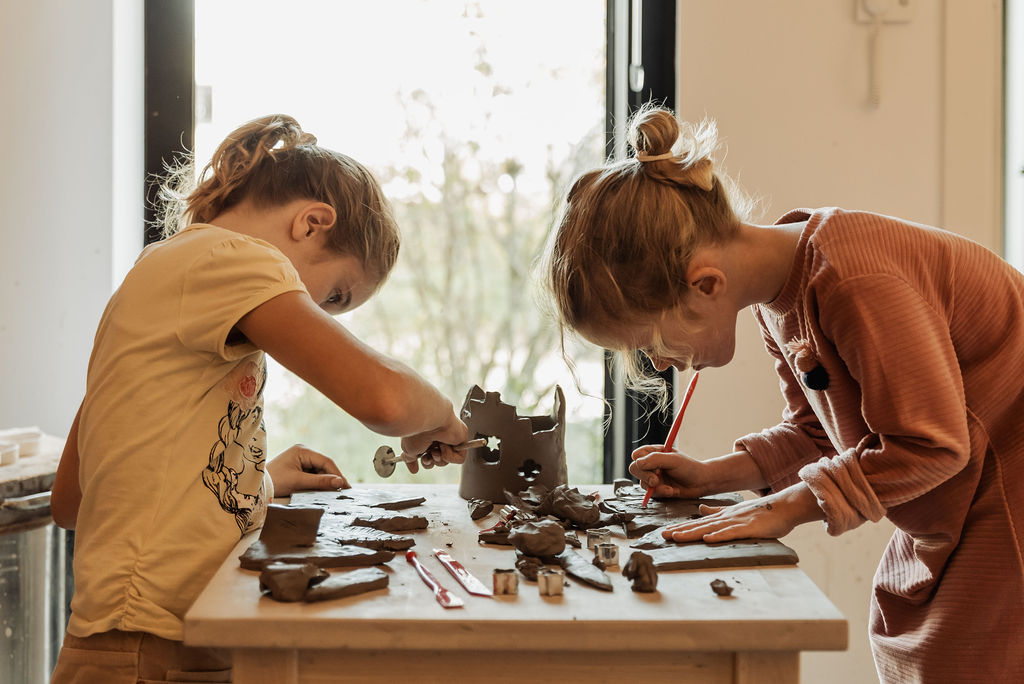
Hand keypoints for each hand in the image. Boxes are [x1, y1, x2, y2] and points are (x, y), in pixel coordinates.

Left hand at [267, 444, 348, 495]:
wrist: (257, 486)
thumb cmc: (275, 481)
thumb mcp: (298, 482)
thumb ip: (320, 482)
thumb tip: (341, 482)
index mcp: (303, 450)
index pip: (326, 462)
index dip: (337, 474)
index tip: (346, 487)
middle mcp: (303, 452)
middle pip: (324, 466)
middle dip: (333, 478)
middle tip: (344, 492)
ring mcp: (300, 459)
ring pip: (319, 471)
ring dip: (326, 481)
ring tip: (335, 493)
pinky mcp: (298, 467)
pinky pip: (313, 474)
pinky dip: (318, 482)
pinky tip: (324, 491)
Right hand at [400, 412, 469, 473]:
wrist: (428, 419)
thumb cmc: (417, 430)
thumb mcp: (408, 448)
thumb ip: (410, 459)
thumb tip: (413, 469)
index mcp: (426, 436)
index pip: (427, 454)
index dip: (424, 461)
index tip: (417, 465)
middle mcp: (438, 436)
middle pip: (437, 458)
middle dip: (431, 462)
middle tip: (427, 458)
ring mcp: (450, 437)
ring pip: (447, 460)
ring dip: (439, 459)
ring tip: (435, 450)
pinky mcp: (461, 438)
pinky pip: (459, 458)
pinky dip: (450, 456)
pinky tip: (443, 446)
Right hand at [628, 445, 711, 498]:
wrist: (701, 483)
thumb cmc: (689, 468)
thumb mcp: (673, 460)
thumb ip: (655, 459)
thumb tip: (638, 463)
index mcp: (654, 452)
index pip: (637, 455)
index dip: (641, 461)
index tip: (654, 466)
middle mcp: (652, 464)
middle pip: (635, 469)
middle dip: (646, 476)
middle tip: (656, 479)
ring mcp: (654, 477)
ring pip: (642, 483)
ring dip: (656, 487)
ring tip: (670, 488)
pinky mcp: (657, 489)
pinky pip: (651, 493)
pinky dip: (661, 493)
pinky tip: (672, 491)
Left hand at [661, 483, 822, 542]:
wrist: (784, 507)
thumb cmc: (761, 512)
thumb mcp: (734, 511)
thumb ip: (716, 511)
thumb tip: (700, 509)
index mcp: (722, 516)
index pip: (697, 523)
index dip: (681, 527)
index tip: (666, 531)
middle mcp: (725, 518)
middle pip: (699, 525)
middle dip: (680, 530)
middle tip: (663, 535)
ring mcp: (736, 522)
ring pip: (710, 528)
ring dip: (693, 533)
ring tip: (677, 537)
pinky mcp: (748, 528)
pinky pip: (732, 533)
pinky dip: (719, 536)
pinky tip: (708, 538)